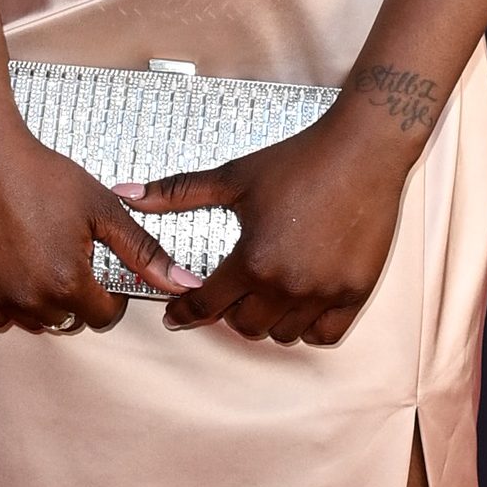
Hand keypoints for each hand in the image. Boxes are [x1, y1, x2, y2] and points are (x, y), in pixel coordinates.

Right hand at [0, 123, 201, 334]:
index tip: (100, 267)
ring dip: (42, 301)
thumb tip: (184, 284)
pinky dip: (7, 302)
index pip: (104, 317)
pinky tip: (12, 267)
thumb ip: (144, 251)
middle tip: (68, 256)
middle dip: (76, 297)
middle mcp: (31, 300)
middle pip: (68, 320)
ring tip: (40, 258)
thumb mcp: (103, 208)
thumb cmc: (44, 176)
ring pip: (33, 321)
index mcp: (69, 282)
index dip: (110, 295)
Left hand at [117, 104, 412, 345]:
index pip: (206, 305)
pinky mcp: (356, 294)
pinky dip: (308, 328)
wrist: (361, 150)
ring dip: (269, 321)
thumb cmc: (297, 160)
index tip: (177, 315)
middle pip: (245, 328)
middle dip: (231, 313)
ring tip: (266, 295)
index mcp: (252, 260)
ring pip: (283, 335)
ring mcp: (323, 294)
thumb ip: (177, 192)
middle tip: (230, 293)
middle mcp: (286, 285)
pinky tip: (300, 304)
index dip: (185, 312)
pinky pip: (324, 336)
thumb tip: (125, 193)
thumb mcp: (233, 176)